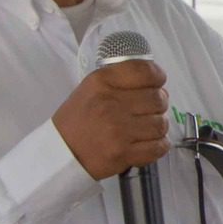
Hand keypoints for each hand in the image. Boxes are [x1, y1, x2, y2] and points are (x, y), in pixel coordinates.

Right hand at [53, 61, 168, 179]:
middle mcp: (111, 103)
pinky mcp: (123, 152)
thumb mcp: (91, 89)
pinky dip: (159, 145)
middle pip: (158, 99)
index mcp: (102, 82)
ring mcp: (118, 129)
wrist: (61, 152)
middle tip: (148, 110)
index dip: (157, 76)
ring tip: (145, 128)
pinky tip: (147, 143)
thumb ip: (120, 81)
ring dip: (158, 127)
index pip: (144, 71)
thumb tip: (157, 84)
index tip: (157, 83)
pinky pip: (160, 146)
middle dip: (158, 105)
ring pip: (161, 124)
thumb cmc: (79, 120)